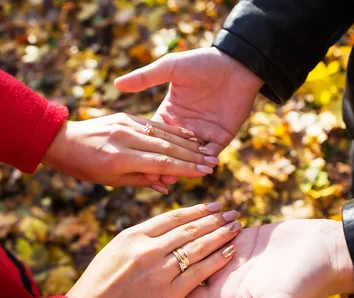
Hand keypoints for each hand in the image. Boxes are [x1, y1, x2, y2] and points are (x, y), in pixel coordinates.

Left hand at [42, 113, 218, 192]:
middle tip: (213, 163)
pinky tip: (189, 135)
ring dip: (188, 142)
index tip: (204, 173)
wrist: (60, 139)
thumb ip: (141, 180)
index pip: (161, 162)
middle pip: (166, 147)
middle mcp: (124, 138)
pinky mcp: (125, 115)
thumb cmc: (84, 167)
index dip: (185, 168)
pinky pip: (155, 124)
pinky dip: (173, 131)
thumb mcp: (111, 181)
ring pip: (163, 133)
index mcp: (119, 158)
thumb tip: (167, 185)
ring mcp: (125, 123)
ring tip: (207, 151)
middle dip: (193, 156)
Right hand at [66, 202, 241, 297]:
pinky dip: (217, 261)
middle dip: (215, 219)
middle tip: (232, 211)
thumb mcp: (113, 253)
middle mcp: (146, 250)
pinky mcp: (166, 296)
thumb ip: (140, 241)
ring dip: (221, 235)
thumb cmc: (97, 288)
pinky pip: (198, 274)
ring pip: (197, 248)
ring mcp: (157, 273)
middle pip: (189, 229)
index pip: (172, 217)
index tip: (213, 205)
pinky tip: (230, 252)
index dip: (197, 210)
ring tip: (236, 227)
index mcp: (131, 236)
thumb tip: (165, 232)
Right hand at [114, 47, 262, 183]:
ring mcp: (203, 133)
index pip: (154, 135)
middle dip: (162, 164)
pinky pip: (212, 154)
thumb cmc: (202, 62)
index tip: (134, 160)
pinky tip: (199, 169)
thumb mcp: (170, 68)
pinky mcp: (222, 136)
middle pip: (171, 151)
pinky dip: (205, 162)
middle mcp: (185, 126)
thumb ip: (145, 78)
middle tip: (152, 178)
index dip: (145, 147)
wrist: (236, 63)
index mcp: (169, 112)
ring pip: (191, 157)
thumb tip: (116, 84)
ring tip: (173, 179)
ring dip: (183, 168)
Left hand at [178, 219, 353, 297]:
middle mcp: (224, 279)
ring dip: (190, 233)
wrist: (329, 252)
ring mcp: (232, 256)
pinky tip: (206, 210)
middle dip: (173, 255)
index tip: (160, 269)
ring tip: (186, 219)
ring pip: (196, 245)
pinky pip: (213, 228)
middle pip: (184, 269)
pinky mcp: (241, 235)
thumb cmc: (305, 285)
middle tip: (167, 236)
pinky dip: (207, 220)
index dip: (167, 284)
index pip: (182, 296)